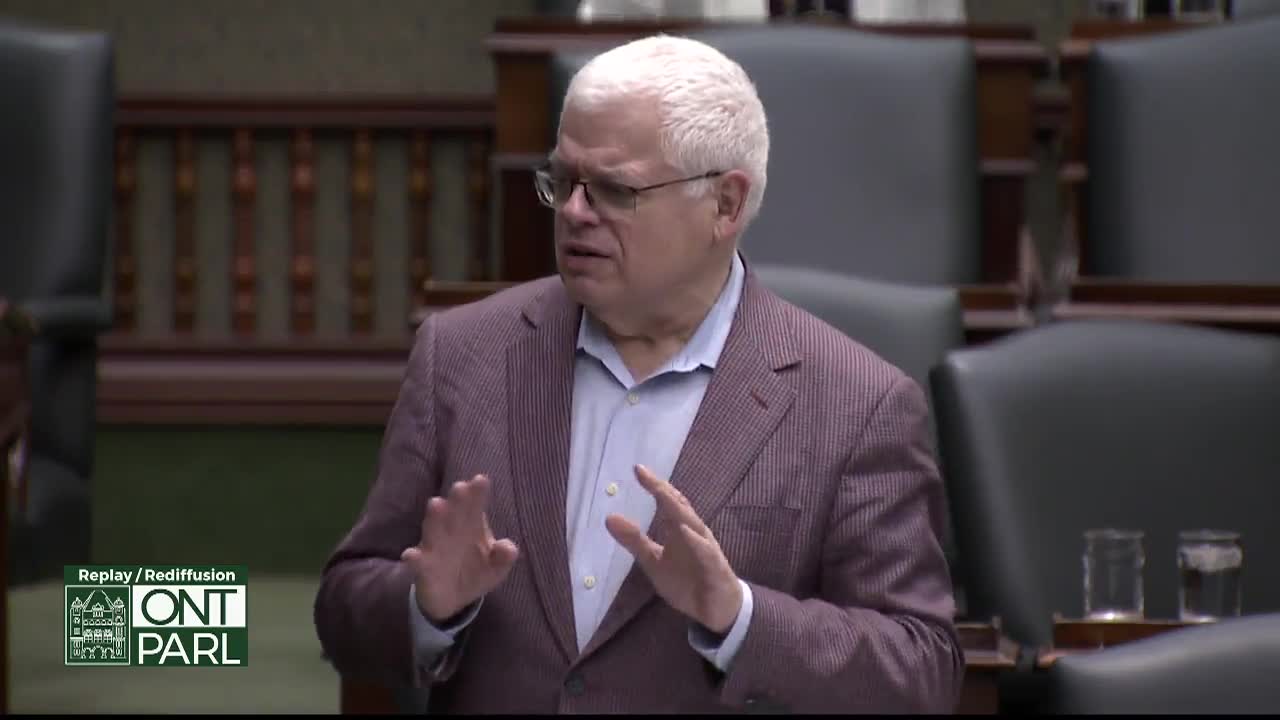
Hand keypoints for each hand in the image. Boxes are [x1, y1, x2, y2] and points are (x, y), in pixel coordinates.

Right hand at [400, 474, 518, 623]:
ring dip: (435, 518)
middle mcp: (451, 531)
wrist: (453, 598)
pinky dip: (414, 559)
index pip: (474, 506)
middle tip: (460, 487)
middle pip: (453, 512)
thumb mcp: (496, 567)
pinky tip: (410, 555)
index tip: (481, 480)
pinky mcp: (423, 568)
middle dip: (457, 500)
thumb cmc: (476, 572)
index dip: (477, 493)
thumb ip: (504, 557)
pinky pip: (418, 562)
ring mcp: (435, 548)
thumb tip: (508, 547)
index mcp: (471, 525)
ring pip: (433, 530)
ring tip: (436, 504)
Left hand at [605, 464, 742, 634]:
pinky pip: (706, 552)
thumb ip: (634, 541)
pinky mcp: (715, 567)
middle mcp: (693, 533)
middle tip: (645, 475)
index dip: (654, 485)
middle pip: (679, 507)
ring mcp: (706, 548)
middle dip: (663, 491)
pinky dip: (697, 541)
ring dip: (679, 510)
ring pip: (693, 524)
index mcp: (678, 529)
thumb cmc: (686, 581)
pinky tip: (686, 531)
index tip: (637, 469)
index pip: (666, 502)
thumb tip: (609, 518)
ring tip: (662, 495)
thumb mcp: (654, 562)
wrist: (716, 609)